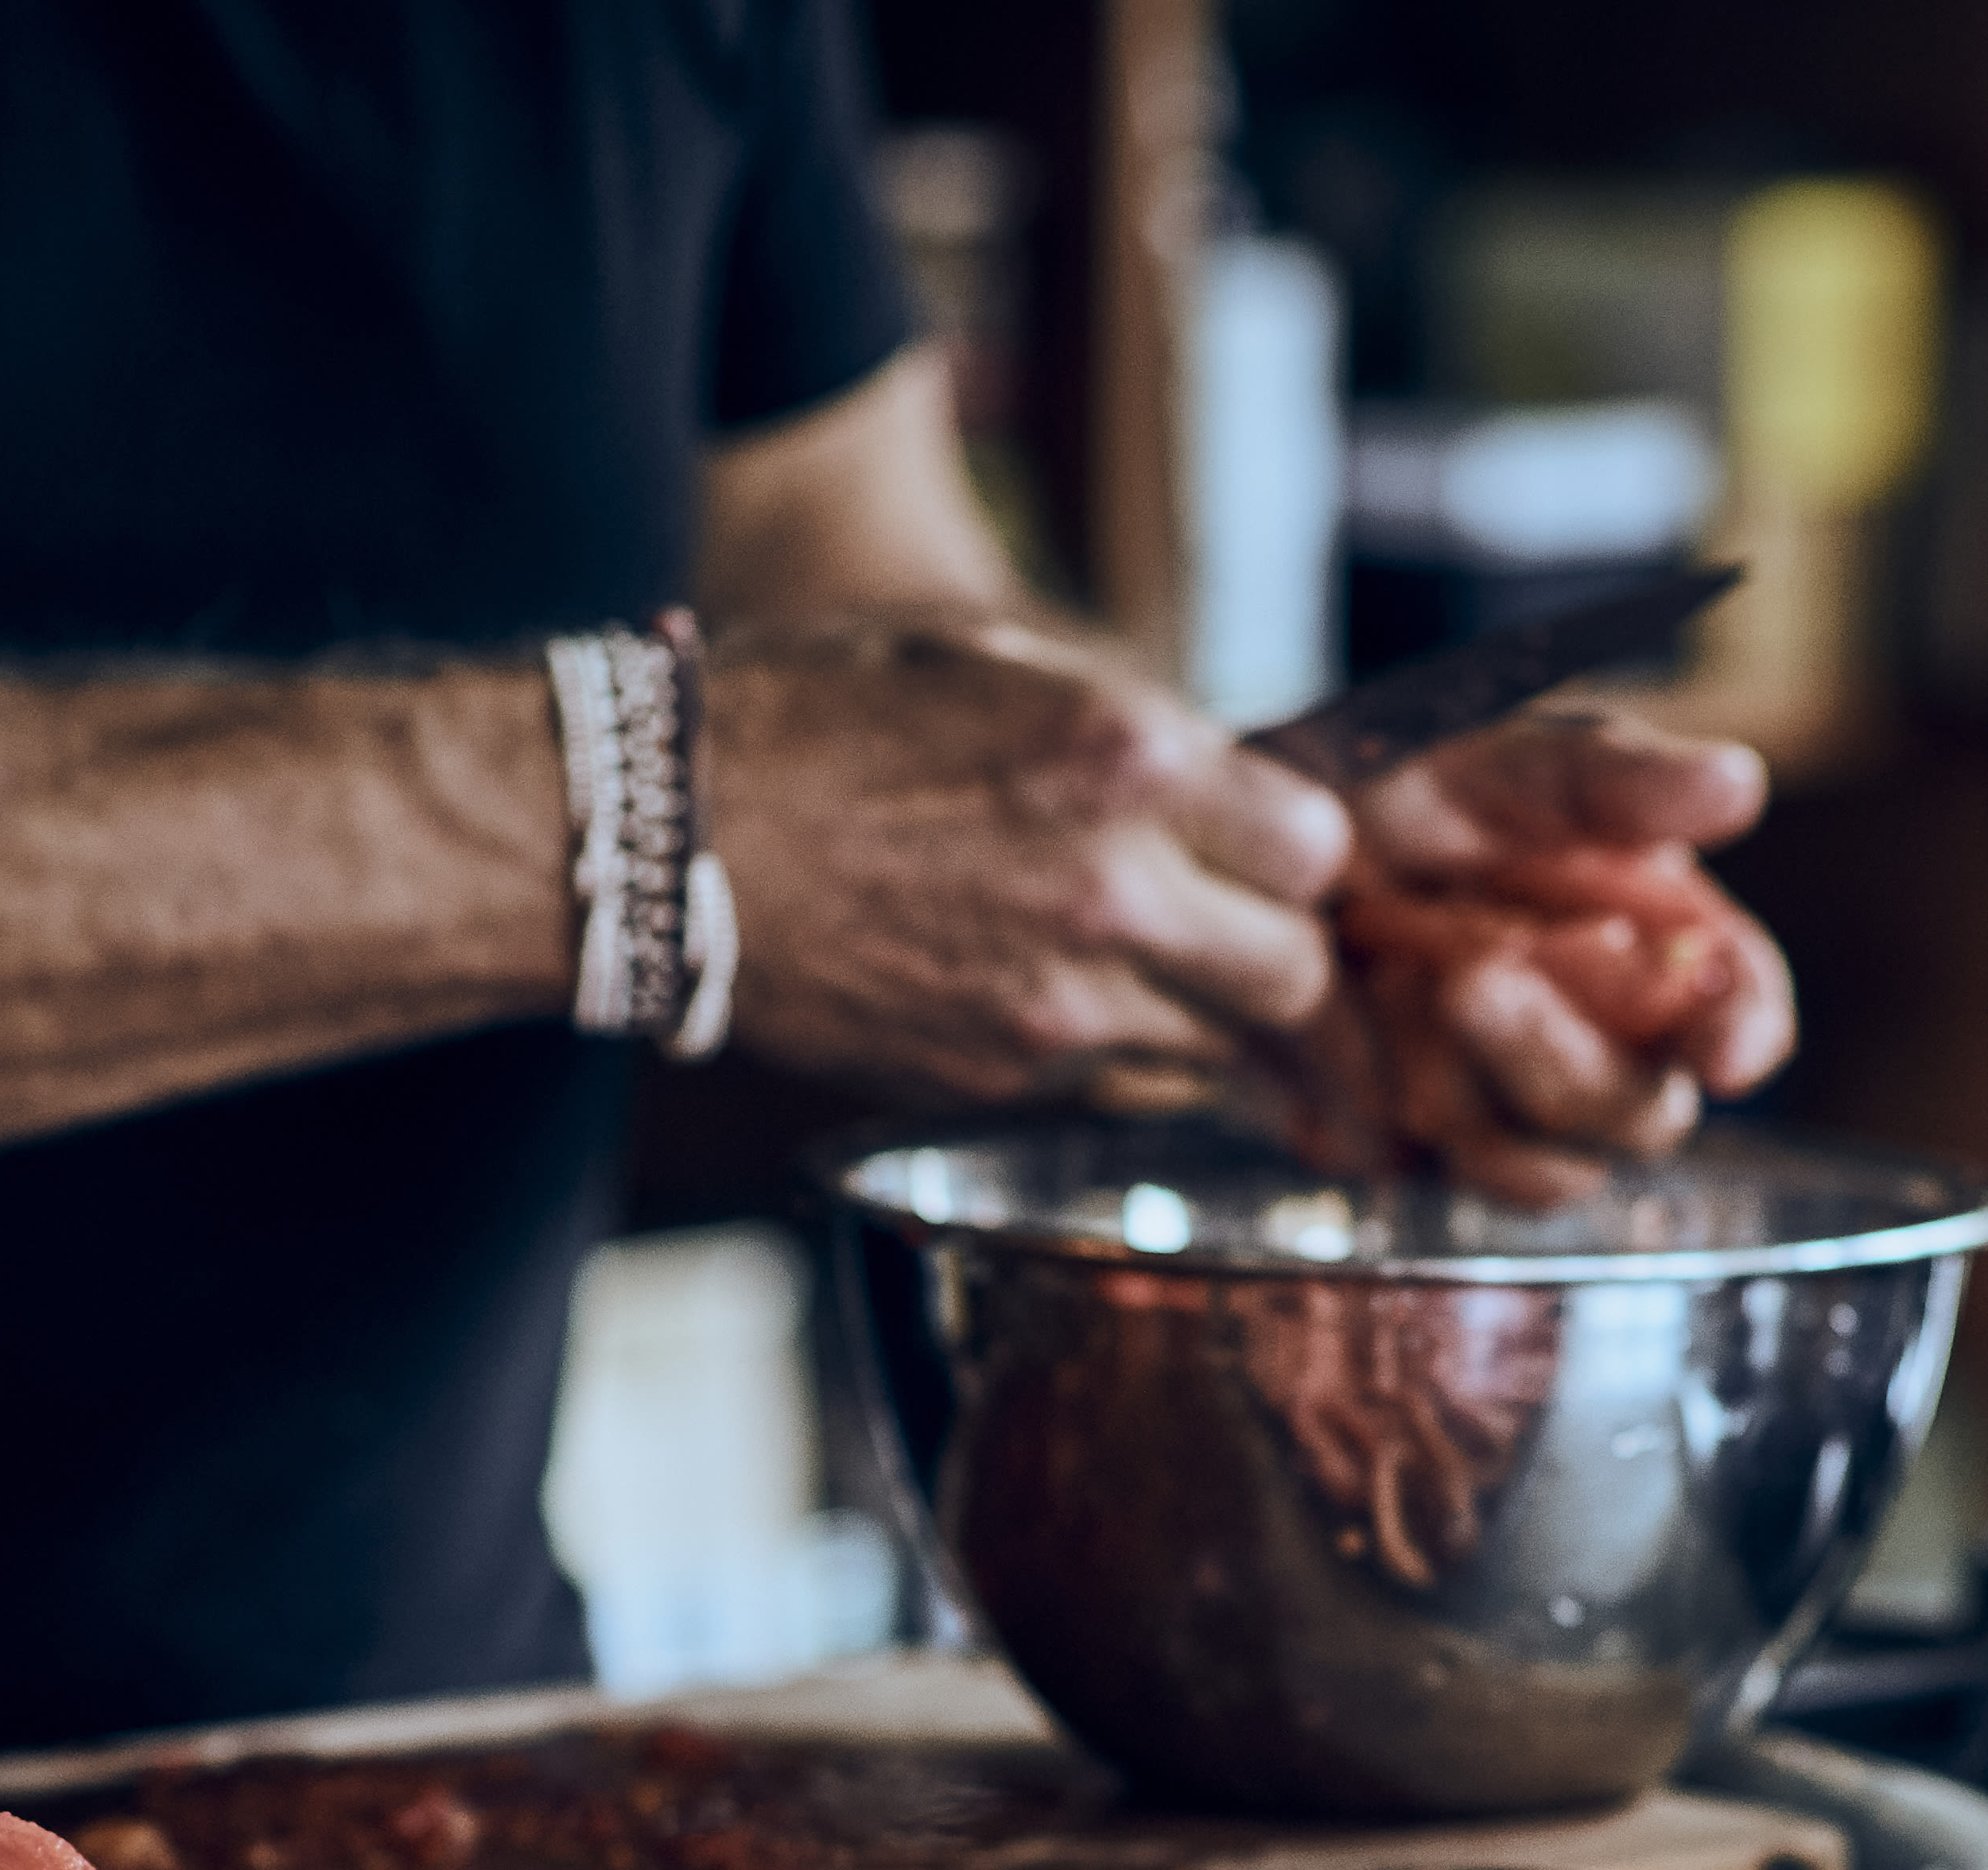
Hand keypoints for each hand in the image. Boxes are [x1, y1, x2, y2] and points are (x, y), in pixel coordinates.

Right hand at [706, 618, 1349, 1101]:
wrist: (670, 839)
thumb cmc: (822, 721)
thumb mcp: (998, 670)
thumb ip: (1131, 738)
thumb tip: (1229, 793)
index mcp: (1127, 759)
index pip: (1317, 846)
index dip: (1298, 852)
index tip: (1264, 847)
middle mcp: (1115, 890)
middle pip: (1295, 973)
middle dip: (1277, 951)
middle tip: (1231, 927)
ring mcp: (1059, 1000)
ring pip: (1216, 1048)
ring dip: (1199, 1014)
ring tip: (1133, 963)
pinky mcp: (1001, 1076)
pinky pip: (1114, 1081)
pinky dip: (1109, 1051)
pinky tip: (1049, 994)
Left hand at [1303, 712, 1795, 1202]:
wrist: (1253, 855)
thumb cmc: (1404, 794)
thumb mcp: (1505, 766)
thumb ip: (1619, 783)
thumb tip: (1737, 784)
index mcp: (1659, 947)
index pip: (1741, 1011)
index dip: (1744, 1034)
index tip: (1724, 1050)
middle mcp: (1600, 1047)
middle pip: (1642, 1116)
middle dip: (1564, 1054)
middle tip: (1477, 974)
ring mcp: (1508, 1114)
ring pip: (1542, 1167)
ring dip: (1473, 1079)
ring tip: (1396, 972)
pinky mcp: (1415, 1154)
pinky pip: (1428, 1169)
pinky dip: (1394, 1097)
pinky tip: (1352, 1015)